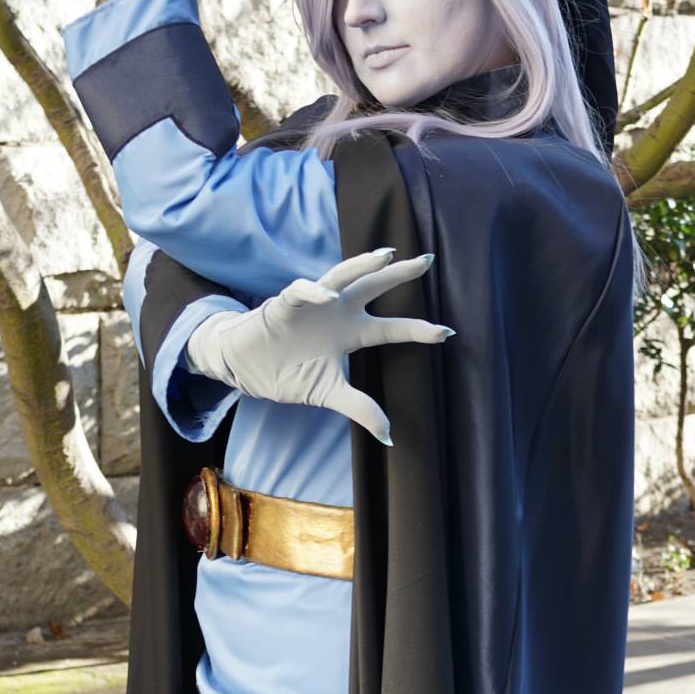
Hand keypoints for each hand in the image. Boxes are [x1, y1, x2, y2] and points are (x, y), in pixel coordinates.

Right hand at [184, 248, 449, 444]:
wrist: (247, 368)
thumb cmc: (290, 373)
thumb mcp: (330, 394)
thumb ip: (360, 408)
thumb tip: (389, 437)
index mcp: (353, 333)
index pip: (392, 328)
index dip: (418, 329)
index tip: (447, 332)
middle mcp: (339, 312)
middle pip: (375, 287)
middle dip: (400, 274)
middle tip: (428, 261)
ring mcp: (315, 304)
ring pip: (343, 276)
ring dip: (363, 264)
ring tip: (387, 256)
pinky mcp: (286, 303)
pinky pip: (302, 291)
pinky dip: (314, 292)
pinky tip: (328, 296)